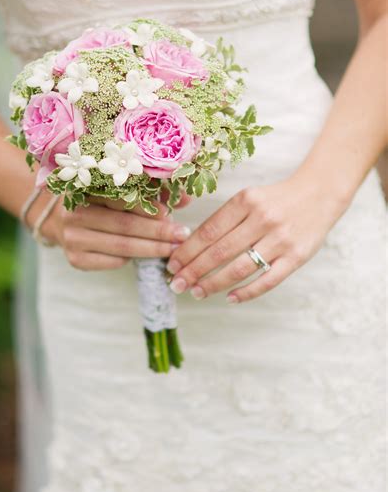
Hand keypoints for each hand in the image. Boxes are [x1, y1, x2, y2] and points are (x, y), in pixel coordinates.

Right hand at [39, 195, 191, 270]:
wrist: (61, 219)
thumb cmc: (100, 200)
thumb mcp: (121, 189)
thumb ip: (152, 191)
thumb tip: (186, 198)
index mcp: (85, 188)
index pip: (120, 199)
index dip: (147, 207)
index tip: (170, 213)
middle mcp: (74, 213)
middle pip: (124, 225)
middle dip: (157, 232)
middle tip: (182, 235)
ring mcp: (72, 238)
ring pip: (121, 247)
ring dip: (152, 249)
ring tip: (174, 248)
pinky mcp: (75, 259)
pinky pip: (112, 261)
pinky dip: (134, 259)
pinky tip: (151, 257)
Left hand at [166, 173, 346, 302]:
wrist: (319, 194)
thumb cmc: (275, 199)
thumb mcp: (248, 198)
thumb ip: (224, 219)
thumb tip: (190, 246)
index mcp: (245, 201)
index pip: (209, 231)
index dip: (187, 251)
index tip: (172, 264)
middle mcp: (262, 219)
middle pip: (220, 252)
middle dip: (194, 271)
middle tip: (177, 284)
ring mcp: (281, 240)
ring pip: (240, 268)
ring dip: (214, 283)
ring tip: (197, 292)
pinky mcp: (297, 257)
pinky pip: (268, 280)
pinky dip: (247, 292)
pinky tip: (230, 298)